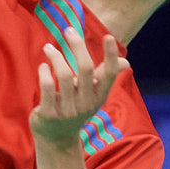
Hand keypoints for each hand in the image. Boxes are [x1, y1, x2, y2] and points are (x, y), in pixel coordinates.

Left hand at [28, 27, 129, 150]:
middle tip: (69, 30)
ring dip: (55, 56)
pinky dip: (44, 72)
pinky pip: (47, 87)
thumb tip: (126, 61)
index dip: (110, 55)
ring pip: (64, 75)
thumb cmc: (74, 108)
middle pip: (86, 68)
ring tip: (48, 47)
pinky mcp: (50, 113)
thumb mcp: (92, 94)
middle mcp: (87, 103)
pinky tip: (43, 65)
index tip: (108, 36)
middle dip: (78, 46)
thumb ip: (104, 76)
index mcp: (99, 96)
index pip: (110, 74)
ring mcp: (68, 110)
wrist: (56, 138)